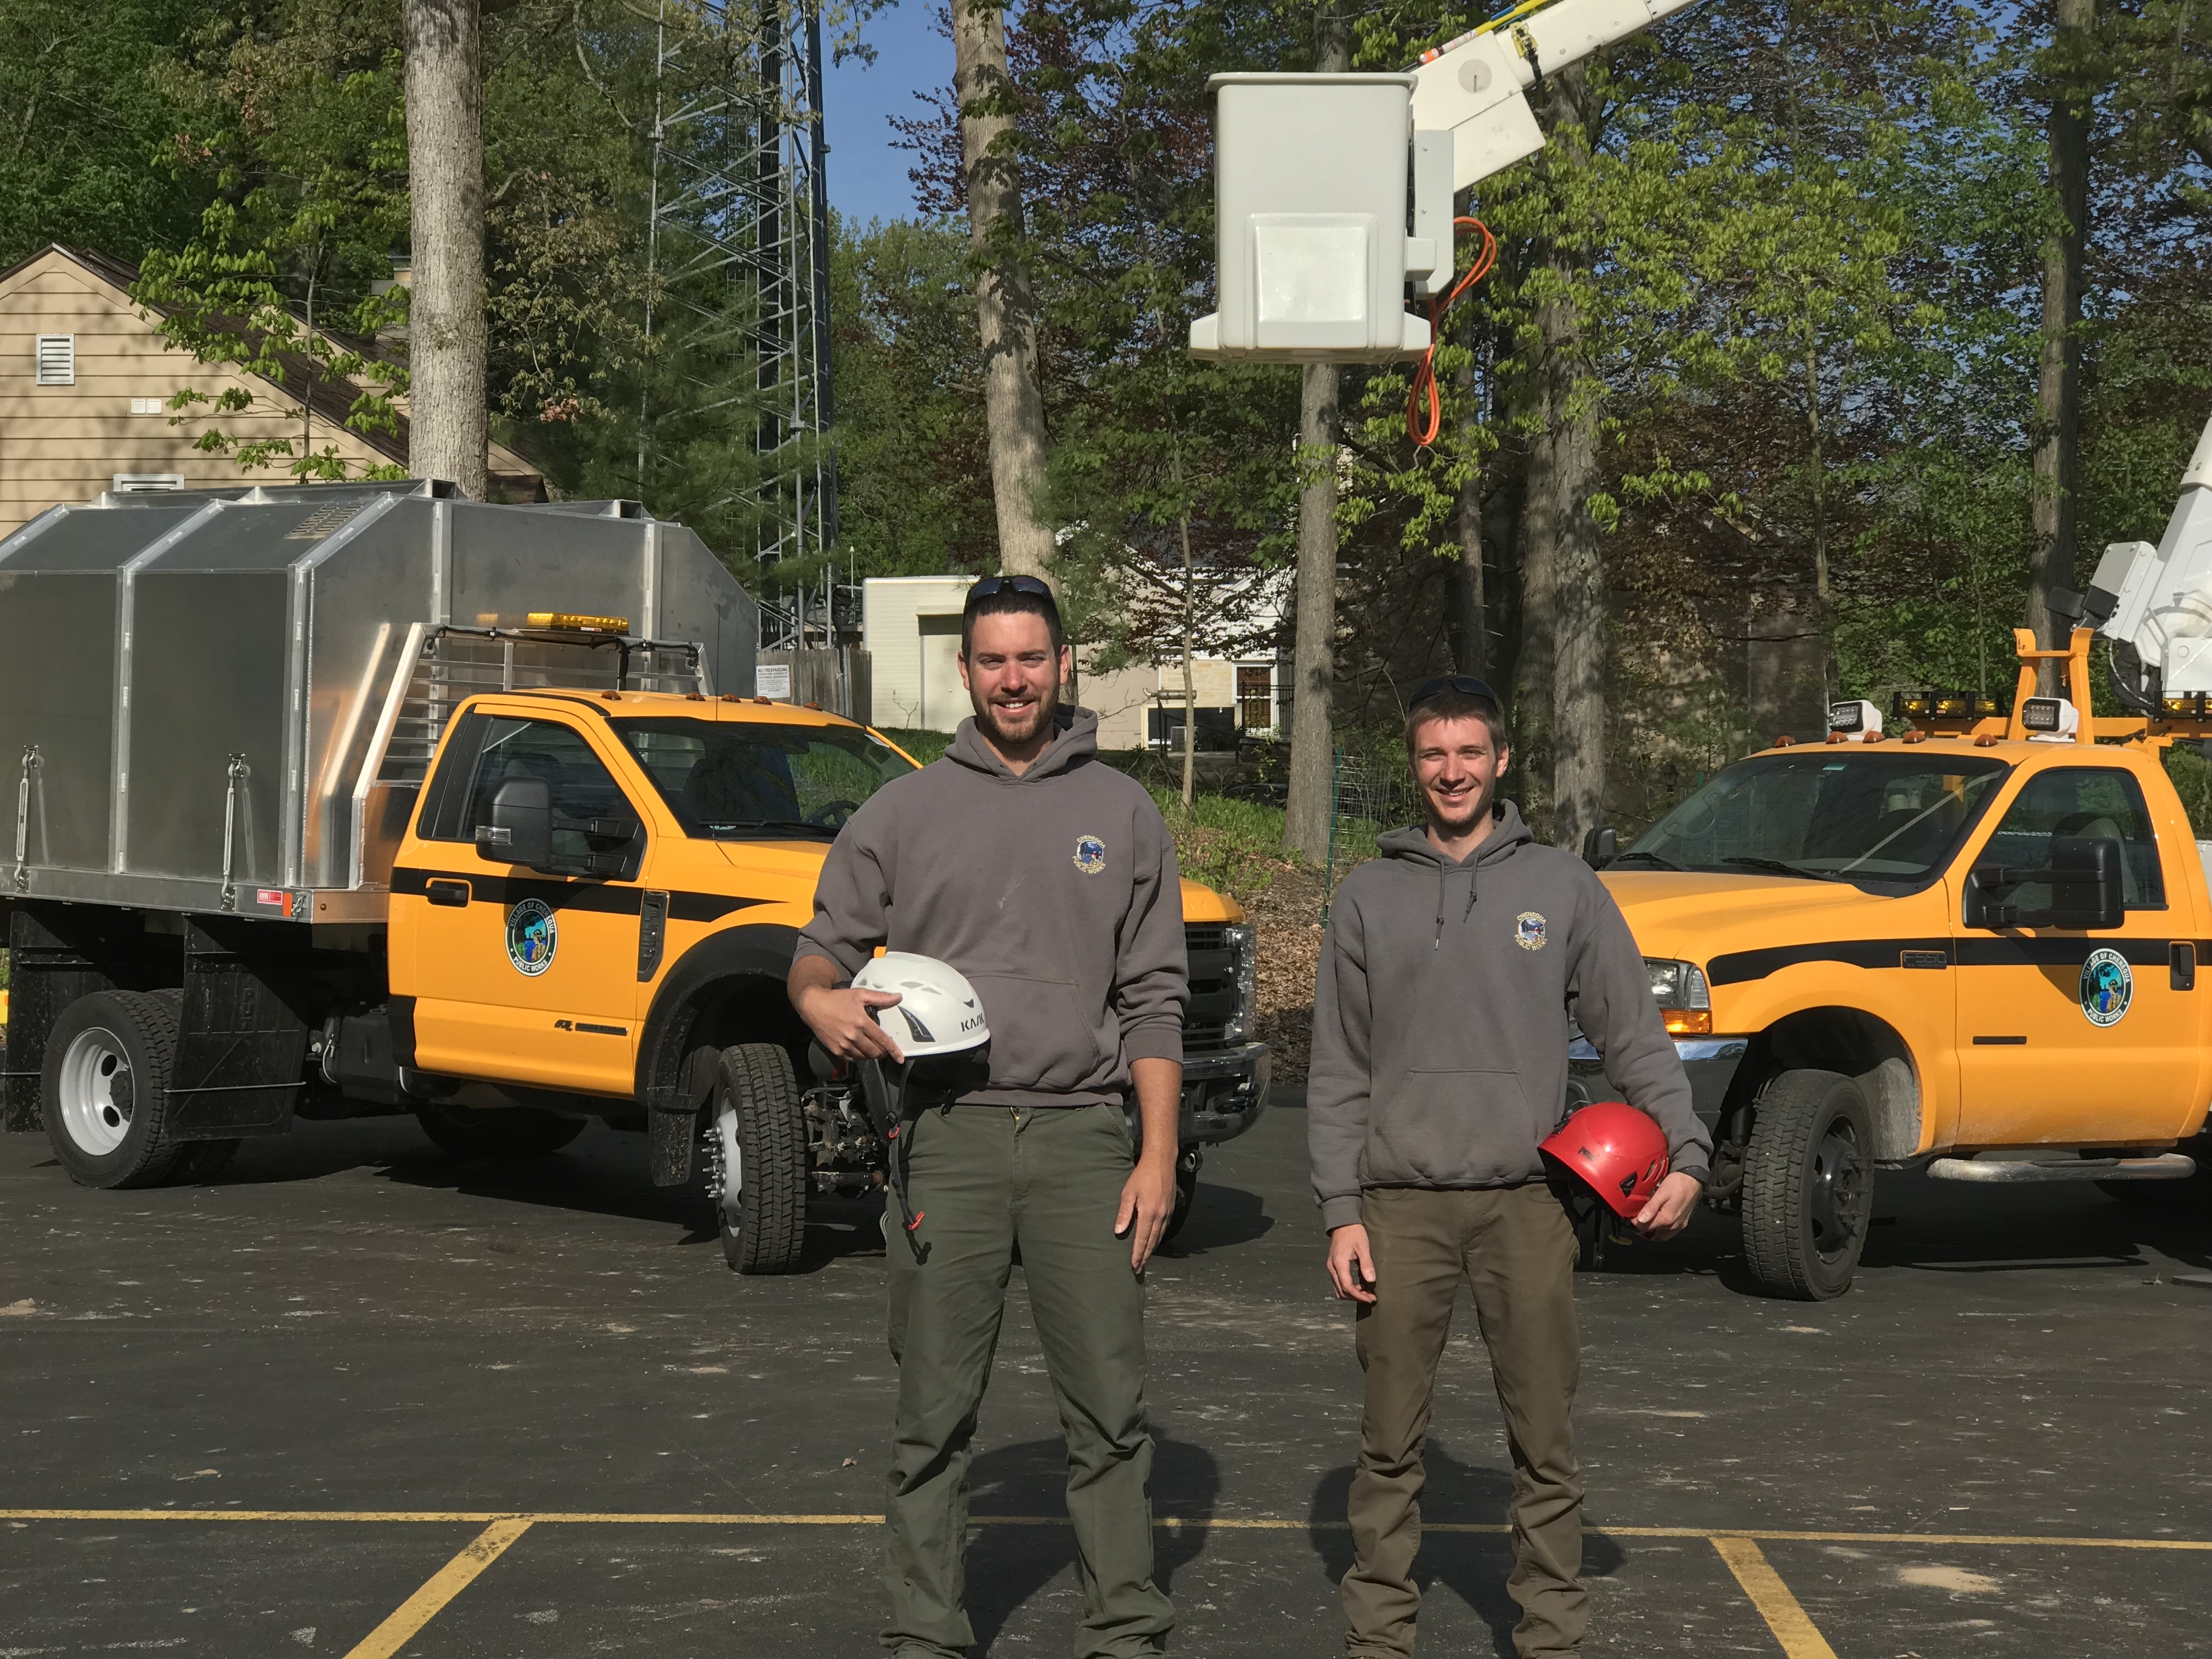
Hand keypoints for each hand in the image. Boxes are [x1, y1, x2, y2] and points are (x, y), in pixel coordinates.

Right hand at [794, 984, 904, 1063]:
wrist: (813, 1005)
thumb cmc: (837, 999)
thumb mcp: (860, 994)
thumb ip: (880, 997)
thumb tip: (898, 997)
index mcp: (862, 1023)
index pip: (882, 1040)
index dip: (893, 1050)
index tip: (900, 1058)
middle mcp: (853, 1036)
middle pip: (874, 1052)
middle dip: (882, 1052)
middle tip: (883, 1048)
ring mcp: (843, 1045)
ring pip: (863, 1057)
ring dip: (870, 1055)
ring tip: (871, 1047)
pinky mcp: (835, 1050)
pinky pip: (851, 1059)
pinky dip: (858, 1056)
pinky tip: (859, 1049)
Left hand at [1115, 1153, 1176, 1271]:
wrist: (1162, 1162)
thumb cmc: (1142, 1175)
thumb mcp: (1128, 1192)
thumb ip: (1124, 1213)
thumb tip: (1118, 1232)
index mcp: (1148, 1213)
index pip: (1142, 1240)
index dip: (1138, 1254)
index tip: (1133, 1266)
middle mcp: (1160, 1216)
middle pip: (1152, 1242)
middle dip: (1145, 1256)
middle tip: (1138, 1268)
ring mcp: (1167, 1213)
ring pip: (1159, 1237)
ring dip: (1152, 1249)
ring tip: (1145, 1259)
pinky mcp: (1170, 1209)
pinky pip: (1164, 1229)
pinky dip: (1158, 1239)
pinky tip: (1154, 1241)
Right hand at [1327, 1223, 1376, 1303]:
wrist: (1343, 1223)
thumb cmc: (1354, 1233)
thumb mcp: (1363, 1247)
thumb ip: (1366, 1264)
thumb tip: (1371, 1280)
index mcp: (1339, 1263)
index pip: (1347, 1286)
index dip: (1359, 1296)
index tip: (1370, 1298)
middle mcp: (1332, 1267)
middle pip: (1341, 1291)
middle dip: (1356, 1297)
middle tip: (1371, 1298)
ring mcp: (1331, 1267)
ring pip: (1338, 1289)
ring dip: (1351, 1294)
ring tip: (1366, 1293)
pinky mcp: (1333, 1266)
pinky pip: (1338, 1283)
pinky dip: (1348, 1288)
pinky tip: (1359, 1286)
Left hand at [1632, 1170, 1702, 1239]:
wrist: (1693, 1181)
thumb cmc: (1677, 1184)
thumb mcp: (1661, 1193)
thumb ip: (1651, 1207)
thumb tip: (1640, 1220)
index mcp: (1666, 1219)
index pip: (1645, 1228)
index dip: (1635, 1224)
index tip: (1630, 1217)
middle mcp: (1673, 1226)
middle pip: (1652, 1234)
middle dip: (1642, 1229)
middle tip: (1635, 1221)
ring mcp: (1679, 1226)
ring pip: (1661, 1236)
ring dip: (1652, 1232)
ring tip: (1644, 1223)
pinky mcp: (1683, 1223)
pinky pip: (1669, 1232)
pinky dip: (1660, 1230)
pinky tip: (1657, 1221)